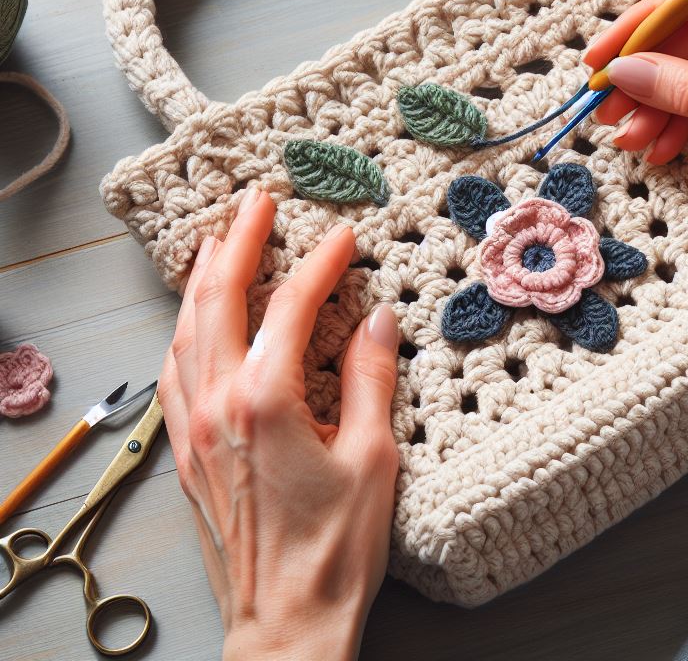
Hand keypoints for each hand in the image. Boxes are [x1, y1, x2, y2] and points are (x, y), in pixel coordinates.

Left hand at [158, 188, 399, 660]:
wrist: (285, 624)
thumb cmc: (335, 551)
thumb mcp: (373, 458)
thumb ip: (373, 380)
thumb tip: (380, 322)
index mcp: (266, 400)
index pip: (292, 307)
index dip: (319, 263)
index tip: (342, 236)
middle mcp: (217, 405)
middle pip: (217, 299)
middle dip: (237, 242)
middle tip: (256, 201)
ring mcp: (194, 429)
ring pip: (184, 330)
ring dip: (202, 279)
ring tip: (218, 242)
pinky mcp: (186, 454)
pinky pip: (173, 371)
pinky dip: (184, 329)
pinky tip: (194, 321)